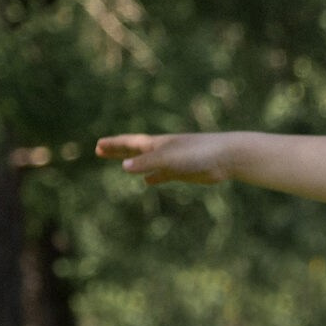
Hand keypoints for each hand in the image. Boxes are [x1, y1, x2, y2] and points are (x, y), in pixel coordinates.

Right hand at [96, 133, 234, 184]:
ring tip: (122, 165)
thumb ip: (148, 162)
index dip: (113, 145)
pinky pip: (164, 175)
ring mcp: (173, 161)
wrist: (227, 156)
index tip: (98, 145)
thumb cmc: (198, 153)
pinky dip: (154, 177)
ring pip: (148, 163)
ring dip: (134, 164)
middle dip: (117, 151)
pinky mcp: (184, 172)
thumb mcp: (169, 158)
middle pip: (134, 151)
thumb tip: (125, 167)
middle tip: (99, 151)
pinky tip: (148, 181)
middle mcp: (163, 151)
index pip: (129, 143)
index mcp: (157, 144)